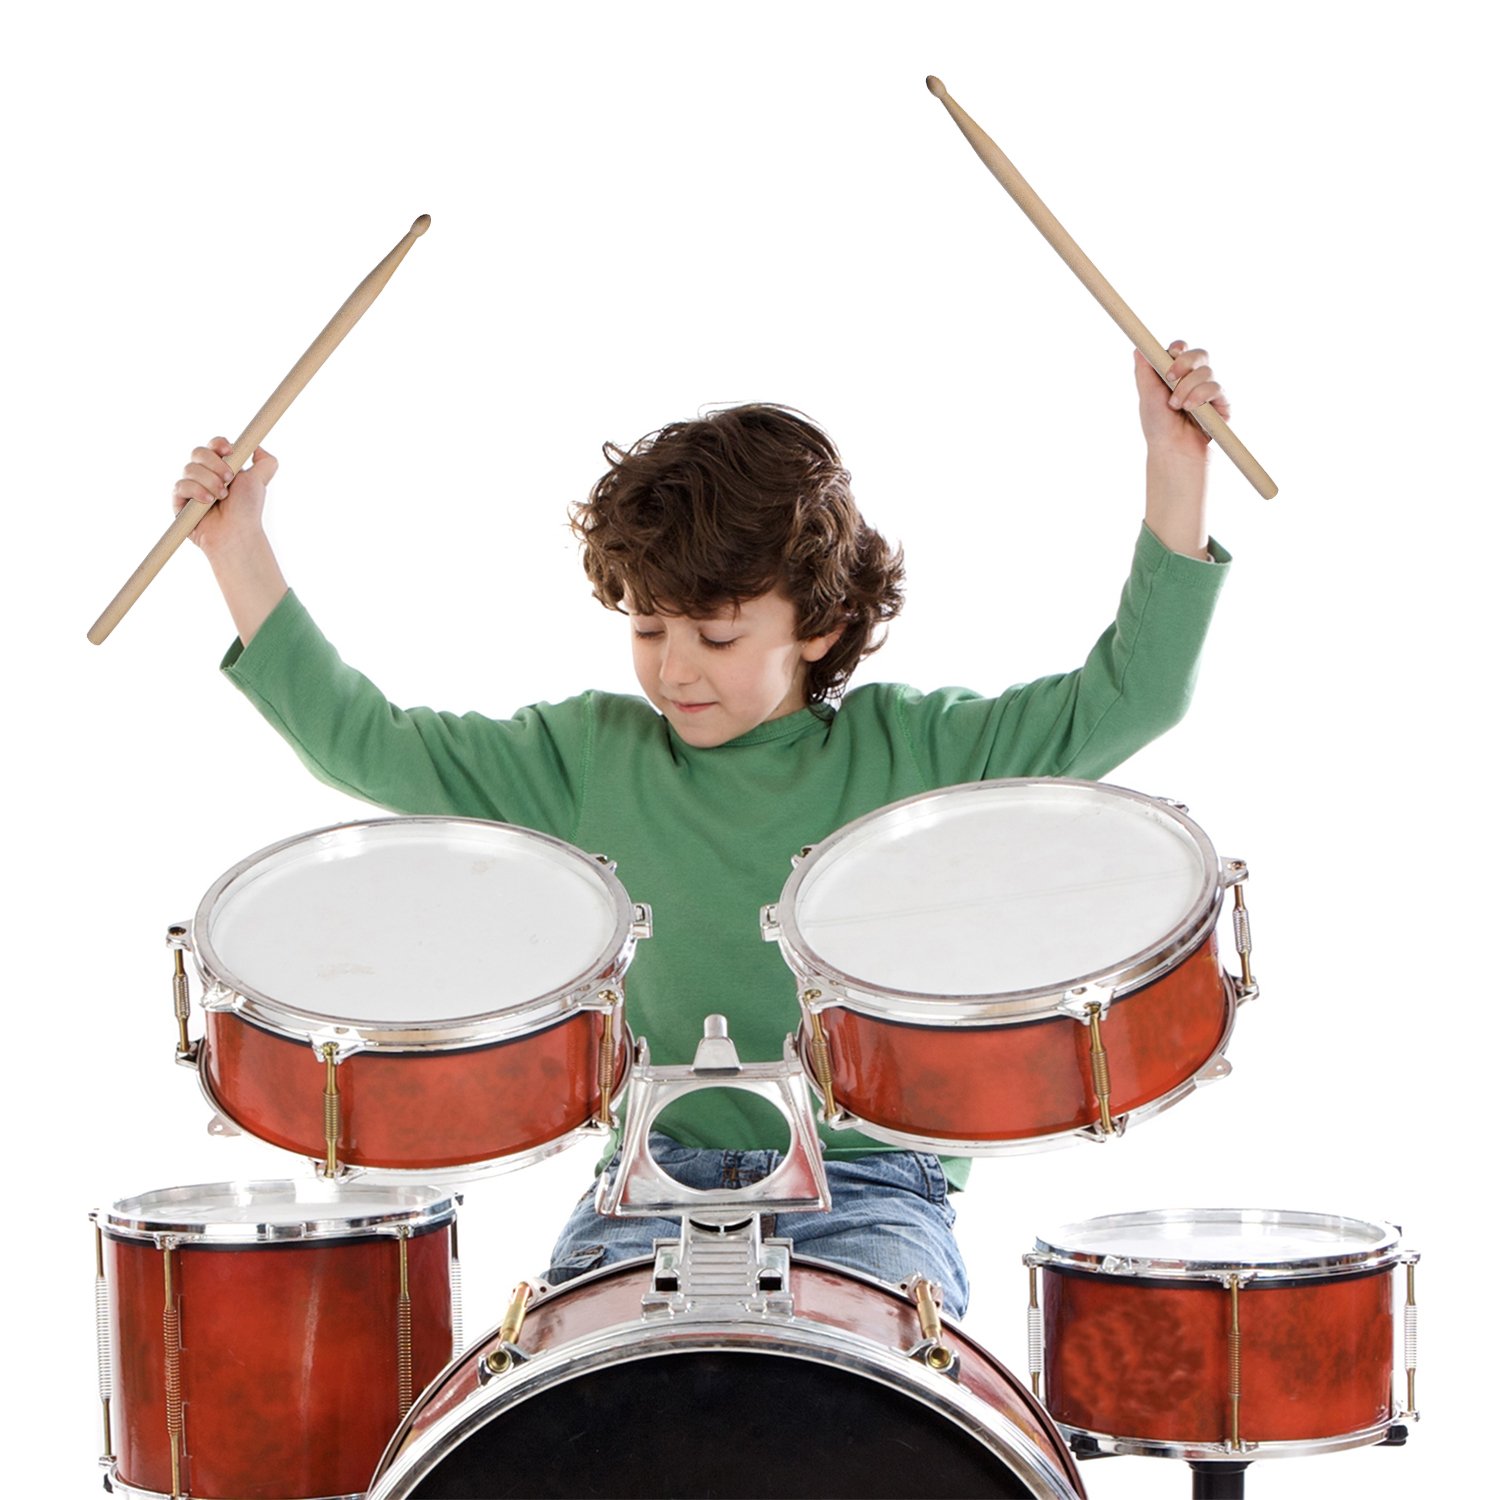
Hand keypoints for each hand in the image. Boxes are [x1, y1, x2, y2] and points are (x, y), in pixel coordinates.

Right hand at [173, 437, 278, 557]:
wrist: (237, 532)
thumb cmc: (248, 509)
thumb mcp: (260, 480)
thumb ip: (266, 462)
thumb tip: (257, 445)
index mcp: (222, 467)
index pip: (213, 445)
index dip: (219, 444)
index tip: (230, 452)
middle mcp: (204, 474)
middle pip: (198, 452)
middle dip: (216, 465)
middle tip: (229, 480)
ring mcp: (190, 487)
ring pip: (190, 468)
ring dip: (210, 481)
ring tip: (221, 497)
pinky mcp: (179, 501)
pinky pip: (181, 485)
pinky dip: (196, 491)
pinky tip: (208, 502)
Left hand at [1135, 341, 1228, 459]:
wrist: (1173, 450)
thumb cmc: (1158, 426)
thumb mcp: (1147, 395)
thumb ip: (1145, 370)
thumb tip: (1139, 348)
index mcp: (1175, 374)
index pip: (1181, 350)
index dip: (1178, 348)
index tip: (1170, 354)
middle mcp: (1193, 380)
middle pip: (1199, 354)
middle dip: (1185, 363)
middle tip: (1170, 378)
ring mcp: (1209, 390)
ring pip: (1206, 371)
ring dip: (1188, 388)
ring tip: (1177, 406)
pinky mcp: (1221, 403)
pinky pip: (1216, 387)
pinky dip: (1201, 396)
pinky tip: (1191, 409)